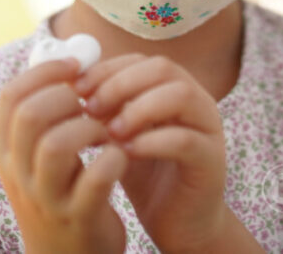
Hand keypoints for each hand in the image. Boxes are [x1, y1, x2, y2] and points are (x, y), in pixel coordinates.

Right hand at [0, 59, 127, 253]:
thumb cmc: (64, 194)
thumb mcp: (43, 158)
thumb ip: (51, 115)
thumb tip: (76, 58)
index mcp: (8, 152)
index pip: (11, 97)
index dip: (45, 72)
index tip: (76, 67)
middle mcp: (19, 174)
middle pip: (31, 115)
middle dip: (67, 97)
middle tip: (92, 102)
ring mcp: (46, 198)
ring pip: (56, 145)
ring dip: (90, 127)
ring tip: (106, 131)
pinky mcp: (78, 217)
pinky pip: (95, 178)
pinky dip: (114, 159)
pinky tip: (122, 156)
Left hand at [75, 54, 234, 252]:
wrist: (176, 221)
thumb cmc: (147, 175)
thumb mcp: (121, 136)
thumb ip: (106, 109)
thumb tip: (70, 84)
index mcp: (174, 89)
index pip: (142, 61)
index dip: (108, 70)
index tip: (78, 89)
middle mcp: (197, 101)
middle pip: (163, 68)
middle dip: (121, 84)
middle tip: (91, 109)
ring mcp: (209, 128)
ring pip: (181, 95)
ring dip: (139, 109)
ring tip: (111, 132)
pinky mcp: (212, 160)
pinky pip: (185, 140)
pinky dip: (152, 142)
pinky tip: (126, 153)